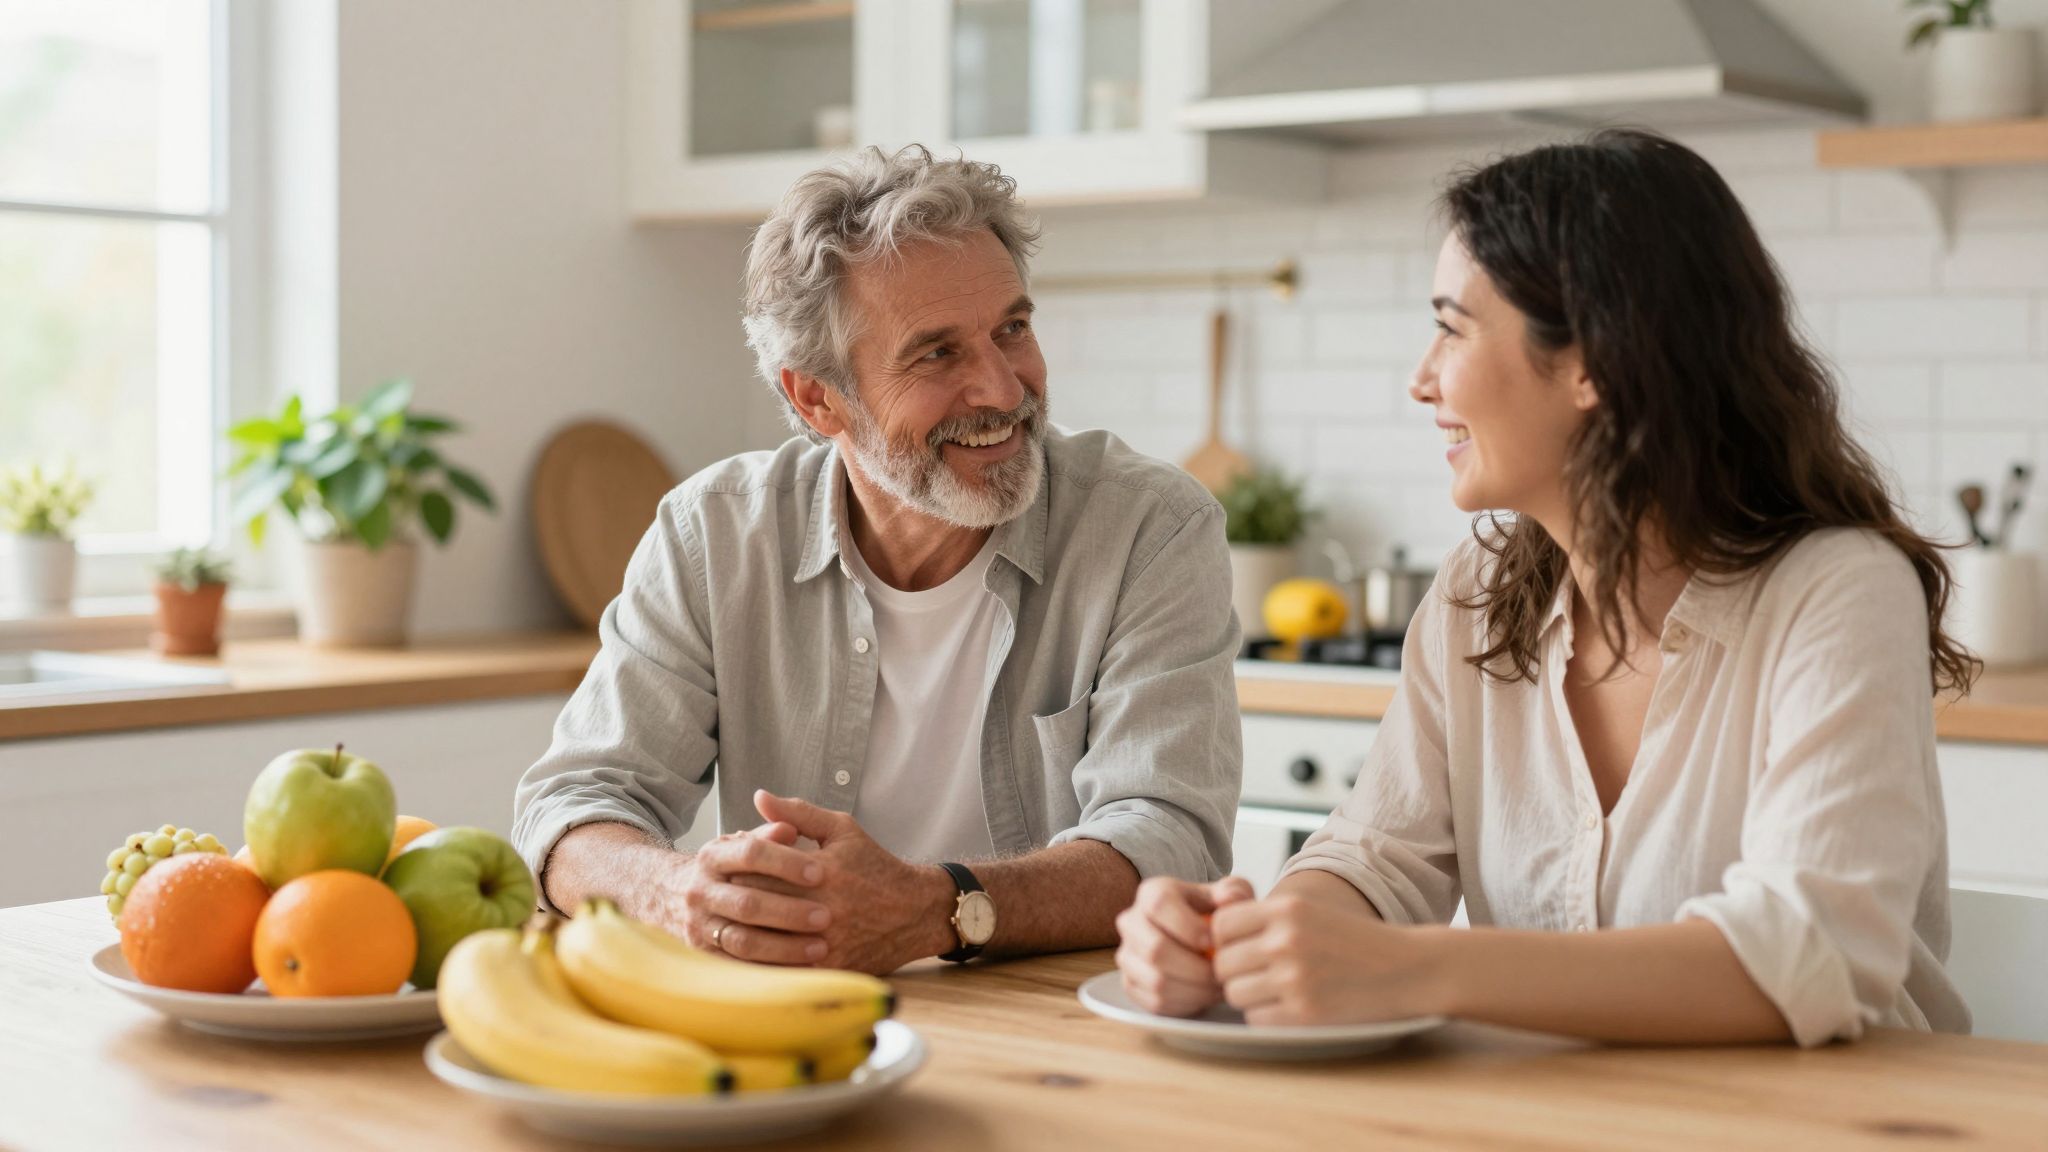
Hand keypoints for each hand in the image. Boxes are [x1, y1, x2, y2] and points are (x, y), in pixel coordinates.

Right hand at [631, 820, 834, 964]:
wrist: (672, 897)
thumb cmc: (726, 869)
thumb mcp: (739, 843)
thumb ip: (767, 834)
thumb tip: (789, 828)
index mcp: (713, 856)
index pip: (751, 854)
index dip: (786, 862)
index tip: (821, 872)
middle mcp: (701, 891)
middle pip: (747, 903)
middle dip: (789, 911)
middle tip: (826, 916)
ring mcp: (700, 926)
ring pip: (743, 941)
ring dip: (784, 947)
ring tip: (821, 947)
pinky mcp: (703, 956)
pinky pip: (739, 969)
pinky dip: (771, 971)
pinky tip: (801, 969)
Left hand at [723, 791, 952, 973]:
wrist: (915, 912)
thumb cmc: (875, 866)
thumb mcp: (842, 830)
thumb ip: (798, 813)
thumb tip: (759, 797)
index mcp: (822, 870)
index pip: (758, 870)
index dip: (735, 869)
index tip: (726, 867)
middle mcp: (823, 908)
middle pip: (756, 906)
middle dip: (734, 899)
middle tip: (719, 894)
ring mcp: (826, 943)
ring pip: (763, 942)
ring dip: (741, 931)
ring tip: (730, 921)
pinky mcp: (829, 969)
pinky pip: (782, 969)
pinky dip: (760, 960)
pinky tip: (749, 950)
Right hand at [1113, 876, 1253, 1017]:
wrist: (1199, 939)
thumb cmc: (1213, 914)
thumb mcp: (1229, 895)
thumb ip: (1234, 891)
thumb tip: (1230, 899)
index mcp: (1152, 892)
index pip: (1160, 905)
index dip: (1189, 927)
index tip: (1214, 943)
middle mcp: (1131, 922)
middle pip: (1155, 949)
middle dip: (1196, 968)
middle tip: (1222, 973)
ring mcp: (1127, 955)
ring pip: (1156, 981)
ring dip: (1195, 990)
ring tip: (1218, 987)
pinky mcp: (1130, 984)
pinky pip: (1156, 1002)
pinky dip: (1186, 1004)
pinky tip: (1204, 995)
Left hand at [1211, 893, 1446, 1026]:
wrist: (1408, 968)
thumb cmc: (1355, 941)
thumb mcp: (1310, 912)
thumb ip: (1266, 920)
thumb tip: (1211, 936)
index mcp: (1287, 908)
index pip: (1221, 925)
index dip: (1225, 940)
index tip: (1241, 949)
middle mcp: (1285, 940)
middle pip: (1222, 963)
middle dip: (1234, 972)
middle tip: (1258, 975)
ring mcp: (1294, 977)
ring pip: (1234, 993)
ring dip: (1249, 996)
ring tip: (1276, 991)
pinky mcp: (1304, 1012)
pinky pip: (1256, 1018)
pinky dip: (1267, 1016)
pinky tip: (1290, 1007)